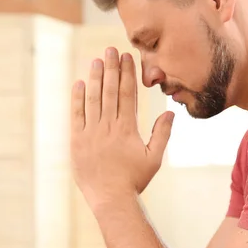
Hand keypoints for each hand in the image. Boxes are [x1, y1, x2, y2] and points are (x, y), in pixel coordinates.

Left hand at [70, 47, 174, 209]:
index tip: (127, 57)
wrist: (110, 199)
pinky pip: (76, 115)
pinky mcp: (77, 140)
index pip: (128, 94)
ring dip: (95, 78)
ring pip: (93, 99)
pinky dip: (77, 99)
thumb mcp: (154, 158)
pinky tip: (79, 83)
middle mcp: (109, 127)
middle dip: (111, 68)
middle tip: (110, 49)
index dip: (127, 73)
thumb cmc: (134, 180)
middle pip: (110, 91)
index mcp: (128, 129)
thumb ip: (162, 134)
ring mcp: (91, 133)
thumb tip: (170, 112)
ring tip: (96, 60)